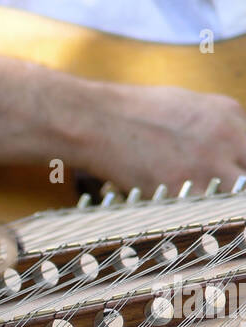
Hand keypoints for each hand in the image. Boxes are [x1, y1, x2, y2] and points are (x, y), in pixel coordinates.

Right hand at [0, 57, 245, 196]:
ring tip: (193, 211)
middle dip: (232, 193)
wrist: (96, 121)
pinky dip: (189, 218)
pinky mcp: (181, 190)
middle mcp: (226, 139)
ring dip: (214, 208)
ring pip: (230, 202)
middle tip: (213, 200)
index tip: (232, 189)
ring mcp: (206, 166)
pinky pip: (199, 214)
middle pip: (245, 181)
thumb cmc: (134, 114)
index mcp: (231, 116)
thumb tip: (232, 160)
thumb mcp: (190, 108)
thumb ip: (220, 132)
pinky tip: (174, 214)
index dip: (241, 178)